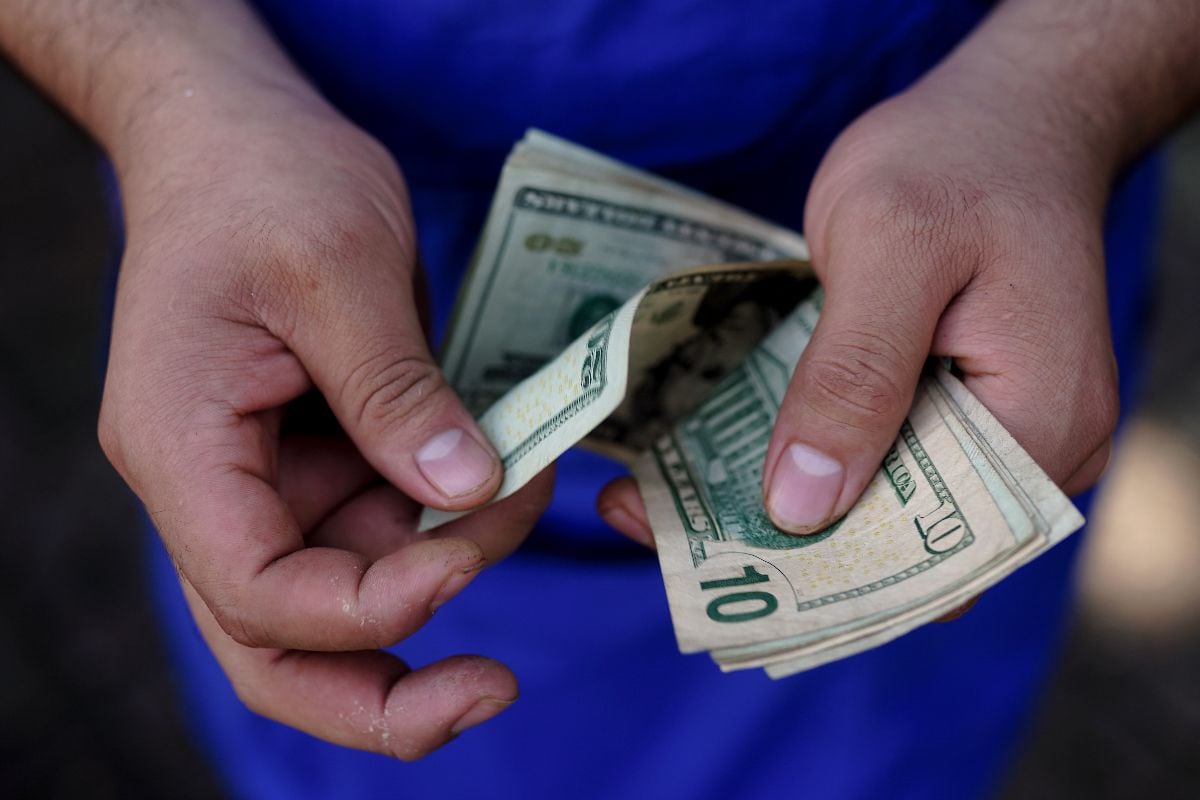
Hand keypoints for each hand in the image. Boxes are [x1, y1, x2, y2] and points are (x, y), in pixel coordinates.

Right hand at [98, 88, 552, 757]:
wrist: (239, 135)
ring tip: (530, 496)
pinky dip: (448, 526)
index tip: (464, 552)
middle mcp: (213, 485)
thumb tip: (467, 490)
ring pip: (346, 595)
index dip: (365, 606)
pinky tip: (510, 485)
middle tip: (493, 692)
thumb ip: (394, 389)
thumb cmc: (266, 179)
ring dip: (446, 572)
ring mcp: (266, 480)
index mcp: (181, 446)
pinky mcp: (319, 459)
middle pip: (277, 644)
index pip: (256, 590)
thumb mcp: (337, 266)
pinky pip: (382, 529)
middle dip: (381, 692)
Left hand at [600, 65, 1117, 542]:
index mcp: (1041, 426)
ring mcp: (988, 438)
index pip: (935, 559)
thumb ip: (853, 375)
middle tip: (645, 518)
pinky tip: (711, 451)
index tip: (705, 559)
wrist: (1006, 118)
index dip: (822, 577)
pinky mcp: (946, 413)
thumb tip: (804, 508)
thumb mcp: (891, 246)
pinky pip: (873, 462)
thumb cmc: (956, 161)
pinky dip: (798, 462)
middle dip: (774, 548)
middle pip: (898, 548)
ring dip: (770, 508)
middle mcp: (1028, 455)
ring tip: (652, 492)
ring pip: (875, 510)